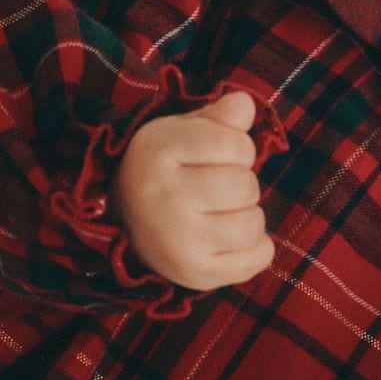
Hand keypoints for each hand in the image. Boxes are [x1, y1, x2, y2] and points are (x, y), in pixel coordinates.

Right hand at [108, 89, 273, 289]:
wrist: (122, 222)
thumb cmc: (165, 170)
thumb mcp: (181, 132)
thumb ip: (217, 118)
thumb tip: (244, 106)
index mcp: (157, 151)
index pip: (234, 144)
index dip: (238, 148)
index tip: (218, 155)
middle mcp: (162, 198)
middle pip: (245, 186)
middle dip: (242, 183)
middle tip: (217, 188)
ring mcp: (177, 241)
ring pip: (252, 224)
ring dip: (248, 216)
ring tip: (222, 213)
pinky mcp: (194, 274)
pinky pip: (258, 258)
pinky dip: (256, 247)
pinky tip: (231, 239)